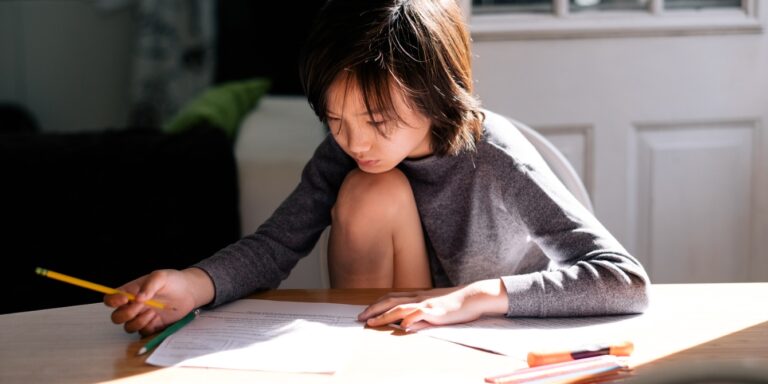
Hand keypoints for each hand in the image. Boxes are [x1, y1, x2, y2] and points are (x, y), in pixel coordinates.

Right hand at [103, 268, 213, 335]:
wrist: (189, 292)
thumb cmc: (172, 281)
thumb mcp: (161, 277)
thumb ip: (149, 285)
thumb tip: (138, 298)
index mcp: (130, 292)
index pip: (110, 299)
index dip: (112, 301)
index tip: (125, 299)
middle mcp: (133, 306)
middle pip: (116, 317)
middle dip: (125, 314)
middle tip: (140, 306)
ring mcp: (141, 317)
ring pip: (128, 327)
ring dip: (138, 322)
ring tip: (153, 312)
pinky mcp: (152, 326)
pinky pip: (143, 332)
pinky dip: (148, 327)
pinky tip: (157, 318)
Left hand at [358, 279, 507, 331]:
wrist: (472, 297)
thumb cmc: (454, 304)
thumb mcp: (433, 308)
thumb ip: (419, 314)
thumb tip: (405, 324)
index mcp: (417, 296)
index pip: (392, 298)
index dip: (377, 304)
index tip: (366, 312)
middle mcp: (418, 297)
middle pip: (390, 301)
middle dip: (373, 310)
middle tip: (360, 318)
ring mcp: (426, 303)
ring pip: (400, 307)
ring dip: (384, 315)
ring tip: (372, 323)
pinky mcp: (436, 311)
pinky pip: (420, 314)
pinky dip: (410, 318)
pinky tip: (401, 325)